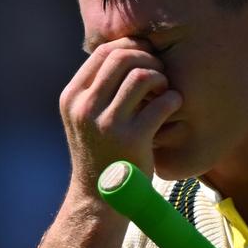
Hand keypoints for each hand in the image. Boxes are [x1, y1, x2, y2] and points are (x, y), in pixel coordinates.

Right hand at [59, 38, 181, 193]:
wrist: (99, 199)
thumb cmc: (99, 154)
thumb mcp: (85, 119)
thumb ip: (97, 90)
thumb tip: (123, 53)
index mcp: (72, 98)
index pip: (102, 52)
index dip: (130, 47)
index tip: (146, 56)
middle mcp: (86, 107)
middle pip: (121, 57)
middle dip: (147, 58)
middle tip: (160, 72)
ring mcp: (108, 124)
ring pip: (141, 76)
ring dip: (160, 77)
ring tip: (165, 89)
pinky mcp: (133, 139)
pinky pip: (161, 103)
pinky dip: (173, 99)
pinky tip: (174, 105)